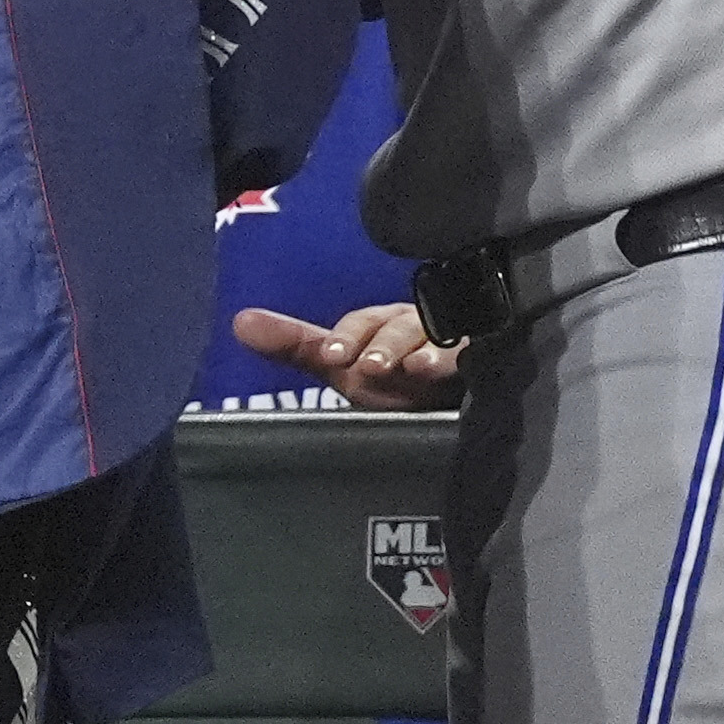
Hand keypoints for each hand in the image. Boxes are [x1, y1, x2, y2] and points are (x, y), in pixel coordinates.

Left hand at [229, 302, 463, 411]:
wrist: (455, 401)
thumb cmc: (395, 378)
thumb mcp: (345, 365)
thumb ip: (297, 346)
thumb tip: (239, 322)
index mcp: (384, 324)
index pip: (363, 323)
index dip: (348, 337)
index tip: (334, 356)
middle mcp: (419, 327)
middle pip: (401, 327)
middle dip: (385, 345)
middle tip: (371, 368)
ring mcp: (454, 343)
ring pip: (441, 338)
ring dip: (429, 353)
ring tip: (417, 368)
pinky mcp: (484, 360)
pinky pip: (478, 357)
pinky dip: (467, 363)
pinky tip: (465, 371)